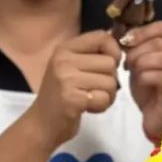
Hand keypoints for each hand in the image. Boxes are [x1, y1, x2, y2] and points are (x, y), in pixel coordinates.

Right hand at [24, 30, 120, 148]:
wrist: (41, 125)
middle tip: (95, 90)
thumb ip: (90, 56)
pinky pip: (104, 98)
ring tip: (91, 100)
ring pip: (110, 82)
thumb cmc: (60, 96)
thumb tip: (120, 49)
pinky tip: (87, 108)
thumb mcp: (70, 68)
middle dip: (110, 80)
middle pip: (110, 62)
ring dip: (107, 95)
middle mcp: (63, 60)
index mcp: (64, 48)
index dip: (114, 50)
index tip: (109, 66)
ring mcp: (66, 79)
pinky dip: (101, 106)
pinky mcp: (72, 98)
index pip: (101, 37)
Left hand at [122, 21, 161, 141]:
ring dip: (142, 61)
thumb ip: (134, 49)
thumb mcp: (139, 65)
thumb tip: (116, 33)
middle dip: (138, 49)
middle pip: (161, 41)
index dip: (141, 31)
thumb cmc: (150, 92)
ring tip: (132, 70)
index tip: (125, 42)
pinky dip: (146, 76)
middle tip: (126, 62)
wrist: (159, 122)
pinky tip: (139, 81)